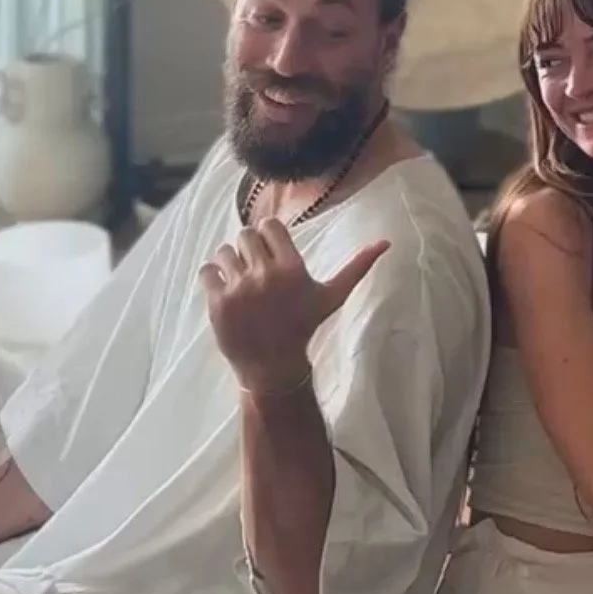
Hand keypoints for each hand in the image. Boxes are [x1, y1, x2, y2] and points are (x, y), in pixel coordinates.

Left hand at [200, 217, 388, 392]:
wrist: (272, 366)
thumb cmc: (304, 327)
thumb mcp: (332, 297)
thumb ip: (357, 267)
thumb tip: (386, 242)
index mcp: (292, 269)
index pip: (270, 226)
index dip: (269, 238)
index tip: (271, 255)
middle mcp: (265, 275)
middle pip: (246, 235)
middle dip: (249, 250)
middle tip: (255, 271)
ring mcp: (239, 289)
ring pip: (224, 251)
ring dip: (230, 263)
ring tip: (240, 282)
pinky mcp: (218, 302)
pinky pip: (206, 271)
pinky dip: (212, 278)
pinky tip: (225, 291)